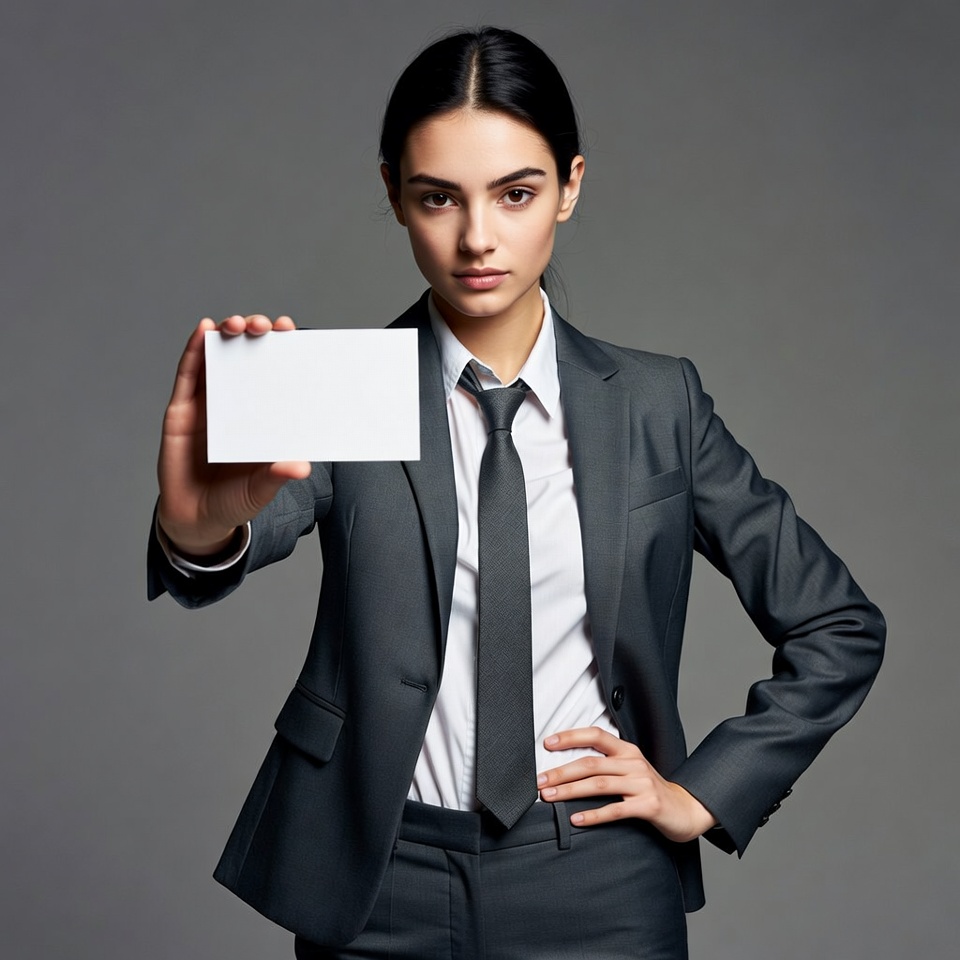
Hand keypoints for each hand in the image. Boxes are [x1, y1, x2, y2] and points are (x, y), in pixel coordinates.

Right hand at [156, 314, 311, 555]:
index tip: (293, 332)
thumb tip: (302, 467)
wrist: (195, 519)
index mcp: (265, 417)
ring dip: (227, 335)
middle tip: (264, 326)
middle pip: (250, 358)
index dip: (284, 351)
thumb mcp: (260, 490)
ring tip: (235, 324)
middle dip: (257, 335)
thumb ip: (277, 477)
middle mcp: (240, 404)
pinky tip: (203, 331)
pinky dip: (195, 350)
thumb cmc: (235, 501)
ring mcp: (210, 404)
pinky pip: (189, 375)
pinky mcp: (182, 410)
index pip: (278, 376)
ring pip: (220, 359)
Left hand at [537, 726, 716, 841]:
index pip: (595, 735)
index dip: (570, 736)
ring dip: (570, 791)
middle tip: (539, 781)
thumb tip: (567, 767)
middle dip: (561, 771)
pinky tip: (576, 818)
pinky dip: (593, 815)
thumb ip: (606, 764)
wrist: (685, 810)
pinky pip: (615, 810)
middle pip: (591, 763)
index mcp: (627, 750)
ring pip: (599, 784)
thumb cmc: (649, 790)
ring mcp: (641, 783)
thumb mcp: (630, 769)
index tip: (547, 743)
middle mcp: (633, 762)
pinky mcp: (648, 805)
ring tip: (549, 797)